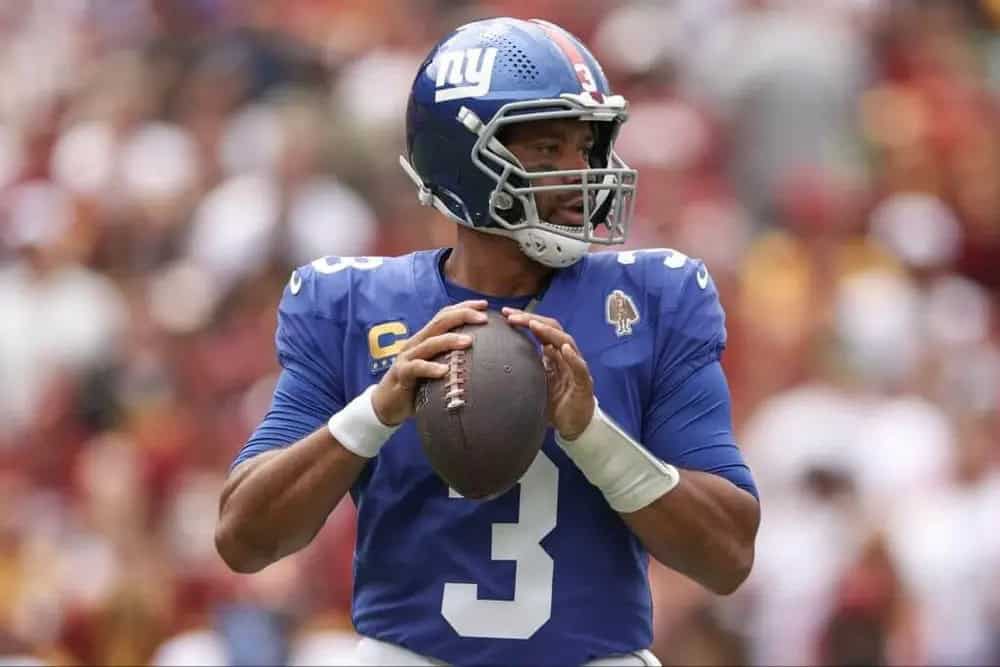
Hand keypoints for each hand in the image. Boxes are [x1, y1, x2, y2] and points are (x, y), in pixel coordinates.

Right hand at [372, 300, 488, 425]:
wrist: (387, 404)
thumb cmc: (417, 386)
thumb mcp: (436, 368)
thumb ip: (452, 360)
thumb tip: (484, 361)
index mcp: (426, 338)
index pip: (444, 315)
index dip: (463, 307)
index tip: (484, 305)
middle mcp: (416, 343)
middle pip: (439, 322)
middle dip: (462, 316)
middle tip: (483, 318)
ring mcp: (407, 357)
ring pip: (430, 343)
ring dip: (449, 340)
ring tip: (469, 341)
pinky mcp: (401, 374)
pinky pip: (416, 368)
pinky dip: (430, 368)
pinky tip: (444, 370)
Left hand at [502, 308, 594, 439]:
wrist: (573, 426)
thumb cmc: (554, 403)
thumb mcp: (533, 383)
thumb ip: (522, 370)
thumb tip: (494, 361)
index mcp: (553, 355)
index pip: (540, 330)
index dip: (525, 320)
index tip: (506, 314)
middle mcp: (566, 357)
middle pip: (552, 330)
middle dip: (532, 320)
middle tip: (512, 316)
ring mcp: (576, 369)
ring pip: (566, 343)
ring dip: (550, 333)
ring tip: (534, 325)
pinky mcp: (584, 384)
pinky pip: (580, 368)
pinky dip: (573, 358)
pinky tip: (563, 349)